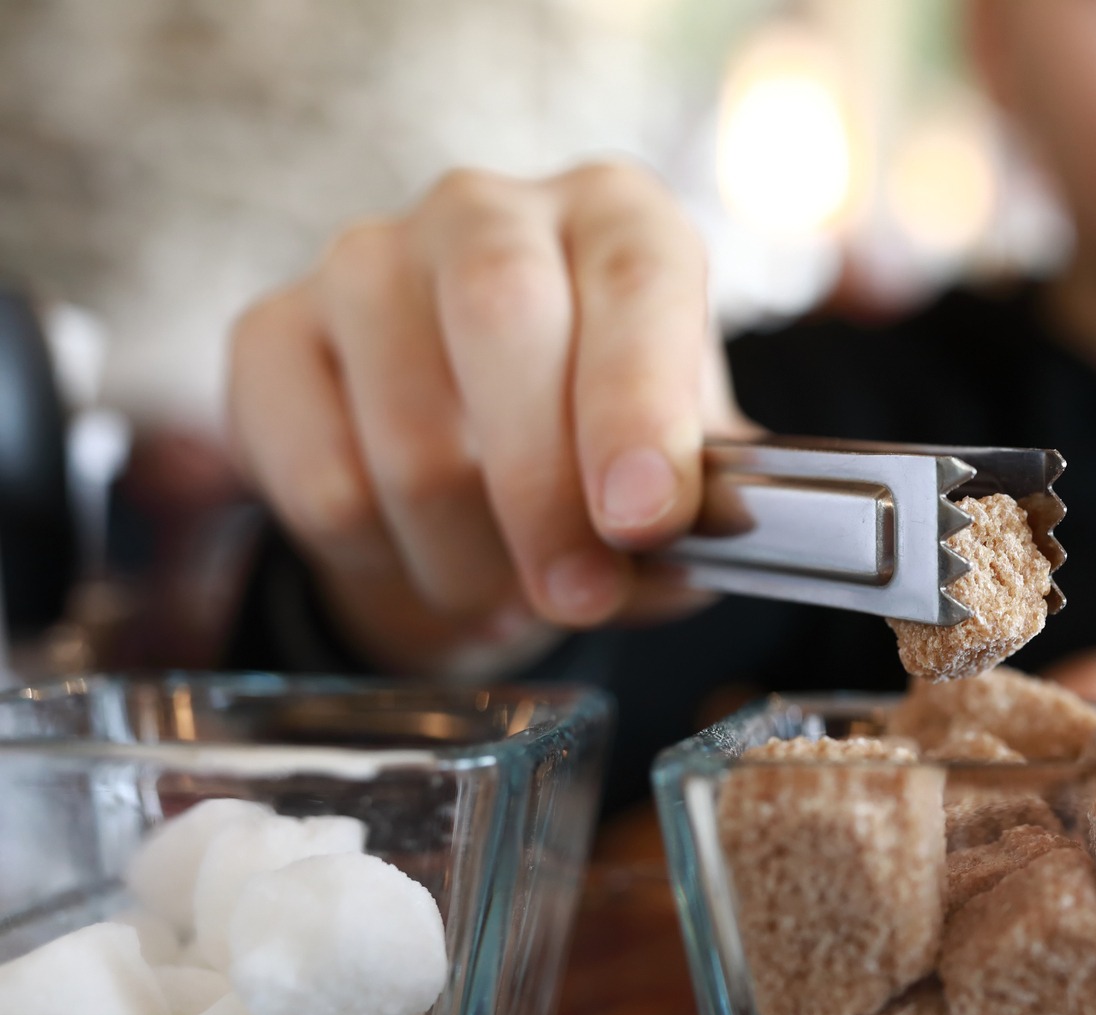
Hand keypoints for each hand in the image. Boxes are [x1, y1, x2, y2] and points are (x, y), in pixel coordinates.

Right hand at [227, 162, 754, 674]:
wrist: (475, 458)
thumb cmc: (601, 444)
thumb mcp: (679, 464)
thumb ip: (701, 499)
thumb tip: (681, 545)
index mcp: (616, 216)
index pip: (636, 279)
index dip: (638, 403)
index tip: (645, 518)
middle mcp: (488, 212)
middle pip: (501, 318)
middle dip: (545, 491)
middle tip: (578, 595)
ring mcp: (364, 260)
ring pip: (411, 434)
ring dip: (470, 557)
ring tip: (507, 591)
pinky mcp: (270, 335)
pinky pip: (324, 483)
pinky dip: (387, 560)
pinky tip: (422, 557)